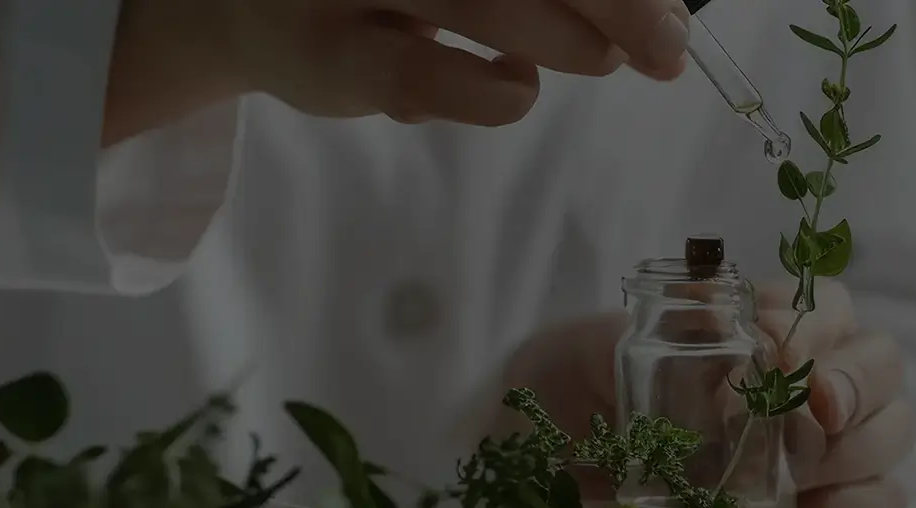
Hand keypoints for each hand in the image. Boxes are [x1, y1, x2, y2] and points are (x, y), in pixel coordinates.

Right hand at [108, 0, 692, 141]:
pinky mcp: (327, 54)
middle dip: (612, 1)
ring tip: (607, 58)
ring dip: (564, 37)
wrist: (242, 8)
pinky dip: (490, 92)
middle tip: (666, 44)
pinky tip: (512, 87)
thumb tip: (653, 8)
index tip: (672, 5)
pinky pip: (423, 77)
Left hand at [498, 278, 915, 507]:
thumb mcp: (586, 352)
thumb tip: (718, 310)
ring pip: (893, 433)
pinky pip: (877, 505)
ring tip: (801, 468)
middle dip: (860, 385)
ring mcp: (820, 448)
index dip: (815, 325)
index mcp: (764, 324)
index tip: (773, 346)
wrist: (540, 468)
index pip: (830, 306)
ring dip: (861, 448)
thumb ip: (641, 328)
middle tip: (815, 410)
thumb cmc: (571, 392)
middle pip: (884, 364)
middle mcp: (808, 379)